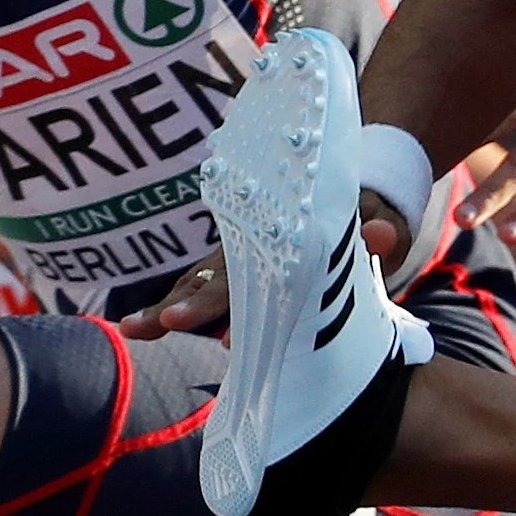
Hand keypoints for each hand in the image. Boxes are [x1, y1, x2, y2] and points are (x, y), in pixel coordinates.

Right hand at [116, 195, 410, 339]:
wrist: (353, 184)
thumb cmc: (370, 210)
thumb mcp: (382, 217)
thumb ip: (382, 228)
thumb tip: (385, 234)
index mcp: (290, 234)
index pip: (261, 269)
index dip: (237, 298)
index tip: (222, 330)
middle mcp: (256, 243)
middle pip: (217, 275)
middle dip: (188, 303)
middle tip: (160, 326)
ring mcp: (240, 255)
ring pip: (196, 280)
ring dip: (166, 306)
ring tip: (130, 331)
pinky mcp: (233, 266)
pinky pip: (198, 286)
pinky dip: (173, 305)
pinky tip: (140, 329)